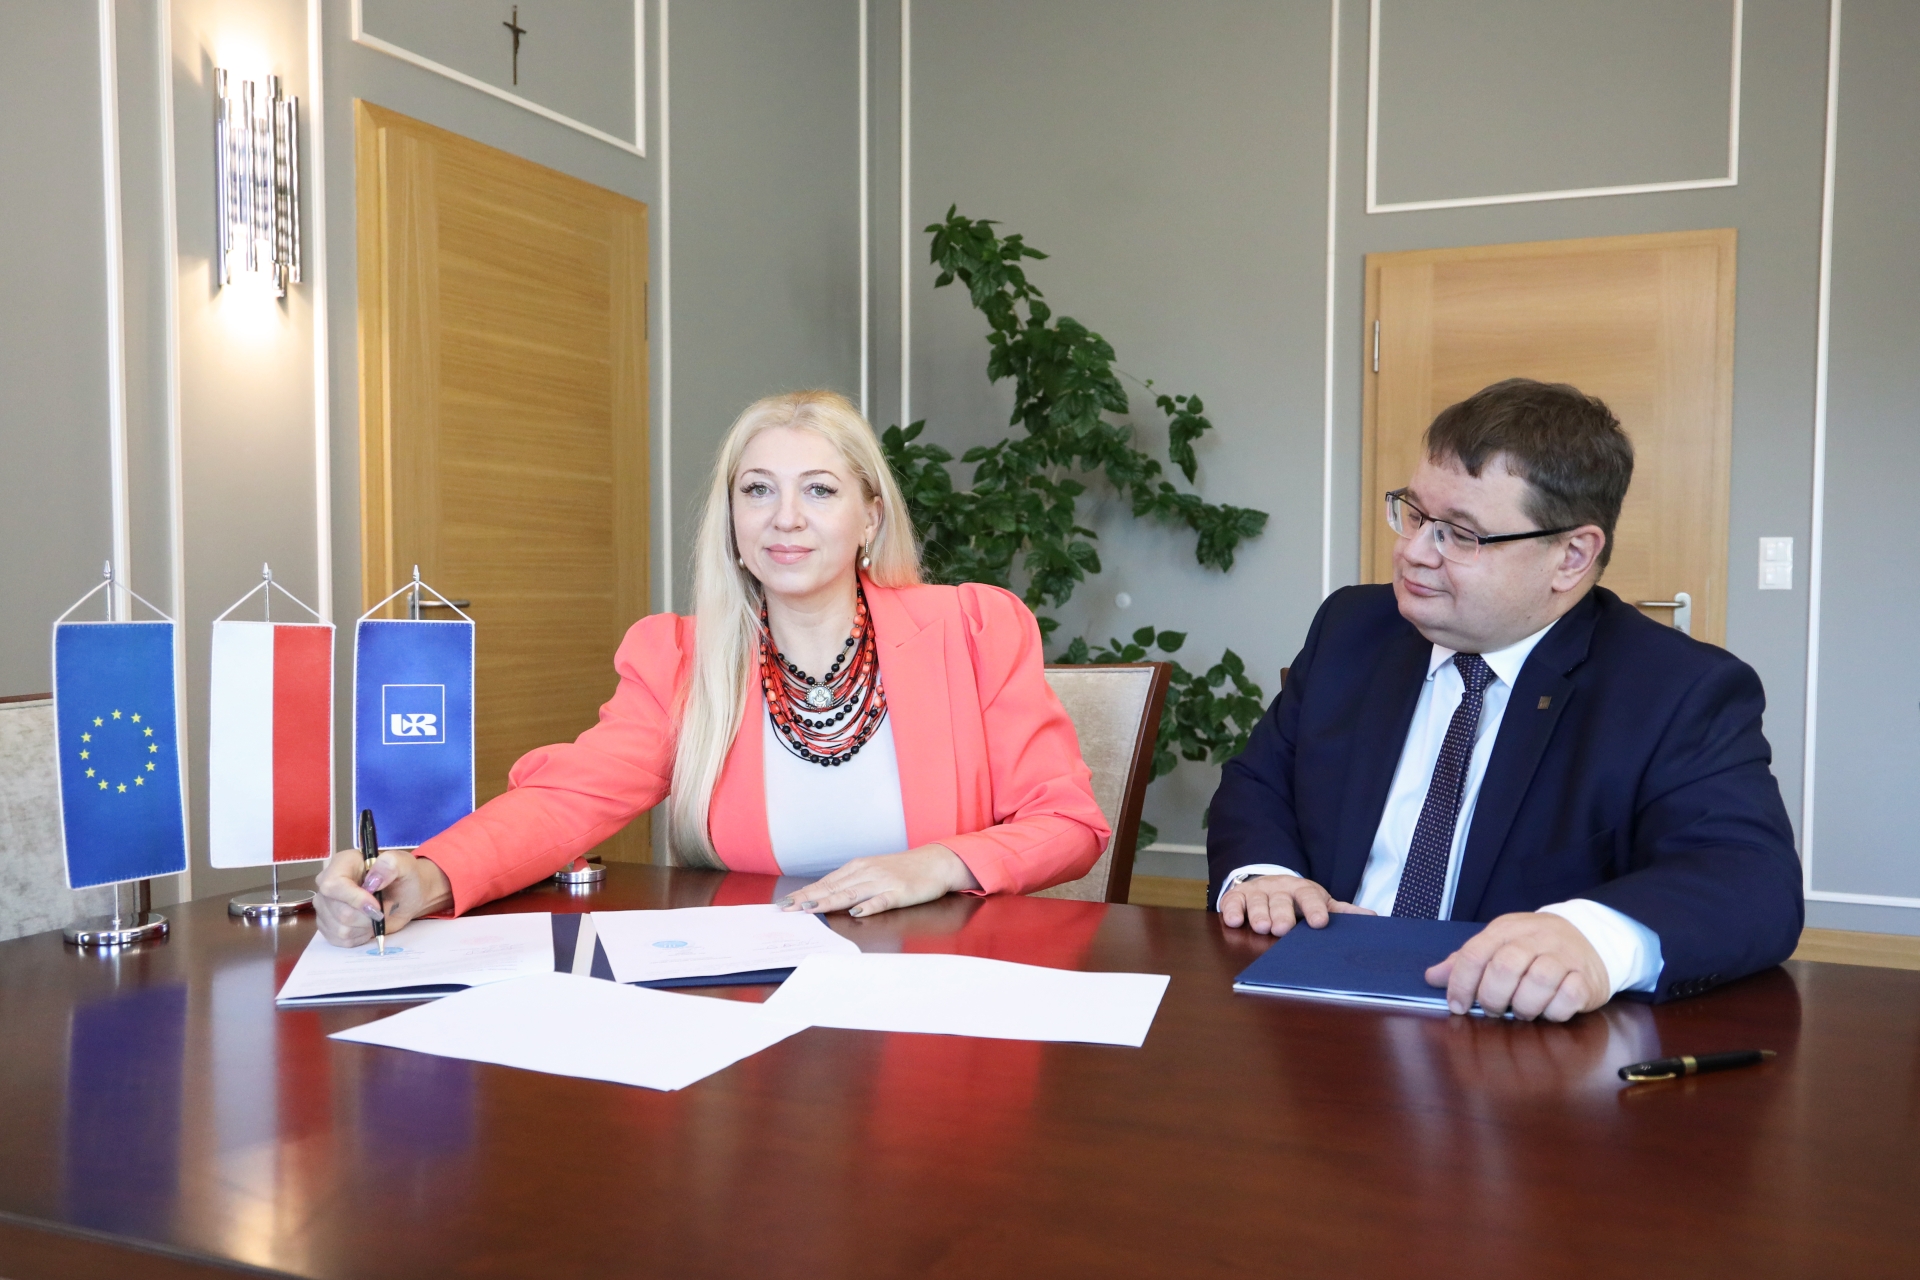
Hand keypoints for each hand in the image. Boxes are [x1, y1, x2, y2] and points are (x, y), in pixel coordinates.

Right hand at [313, 845, 453, 947]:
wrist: (405, 897)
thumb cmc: (404, 878)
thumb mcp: (405, 865)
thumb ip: (392, 864)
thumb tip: (374, 879)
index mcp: (343, 863)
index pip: (333, 885)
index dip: (354, 899)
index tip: (377, 906)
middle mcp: (327, 883)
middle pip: (339, 911)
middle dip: (368, 916)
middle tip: (384, 908)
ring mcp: (325, 906)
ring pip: (341, 929)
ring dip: (366, 927)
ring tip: (377, 915)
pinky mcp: (328, 925)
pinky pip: (341, 939)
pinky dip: (360, 936)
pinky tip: (368, 924)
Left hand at [780, 844, 980, 917]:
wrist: (935, 863)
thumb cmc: (902, 870)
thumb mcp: (873, 872)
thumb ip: (851, 884)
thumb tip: (824, 895)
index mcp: (858, 868)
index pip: (825, 882)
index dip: (804, 893)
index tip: (784, 903)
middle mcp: (867, 873)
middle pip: (833, 888)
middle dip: (808, 898)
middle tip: (786, 909)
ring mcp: (883, 882)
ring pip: (852, 893)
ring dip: (830, 901)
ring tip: (811, 909)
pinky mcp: (900, 892)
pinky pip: (883, 900)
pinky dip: (869, 906)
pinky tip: (857, 912)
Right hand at [1219, 874, 1373, 935]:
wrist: (1267, 883)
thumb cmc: (1297, 900)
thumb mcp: (1319, 902)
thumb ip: (1341, 911)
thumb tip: (1372, 917)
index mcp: (1302, 890)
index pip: (1310, 897)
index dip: (1314, 909)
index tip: (1320, 922)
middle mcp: (1279, 889)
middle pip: (1281, 901)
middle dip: (1281, 914)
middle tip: (1282, 928)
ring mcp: (1257, 892)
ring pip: (1257, 902)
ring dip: (1258, 914)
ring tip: (1260, 927)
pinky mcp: (1237, 896)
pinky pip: (1233, 902)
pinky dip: (1232, 910)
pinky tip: (1233, 919)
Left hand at [1425, 911, 1610, 1021]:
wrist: (1591, 935)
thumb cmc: (1534, 945)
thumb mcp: (1498, 943)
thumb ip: (1467, 961)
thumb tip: (1432, 977)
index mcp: (1506, 929)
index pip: (1475, 953)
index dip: (1460, 983)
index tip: (1457, 1006)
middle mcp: (1536, 939)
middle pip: (1505, 967)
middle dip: (1492, 996)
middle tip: (1493, 1010)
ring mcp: (1564, 956)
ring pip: (1538, 981)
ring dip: (1524, 1006)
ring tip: (1521, 1011)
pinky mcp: (1587, 978)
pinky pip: (1569, 996)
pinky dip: (1554, 1010)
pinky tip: (1548, 1011)